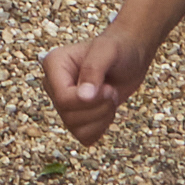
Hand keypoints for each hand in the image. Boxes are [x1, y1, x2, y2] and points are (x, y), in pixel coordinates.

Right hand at [40, 29, 150, 148]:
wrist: (130, 56)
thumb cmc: (119, 48)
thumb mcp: (108, 51)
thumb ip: (94, 70)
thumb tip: (83, 97)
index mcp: (54, 64)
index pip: (62, 99)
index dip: (89, 101)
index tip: (108, 89)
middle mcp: (53, 85)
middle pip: (69, 116)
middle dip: (99, 108)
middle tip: (111, 91)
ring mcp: (63, 103)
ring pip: (76, 129)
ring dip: (102, 118)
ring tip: (109, 98)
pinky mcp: (76, 117)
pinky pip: (84, 137)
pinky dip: (101, 128)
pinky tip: (106, 110)